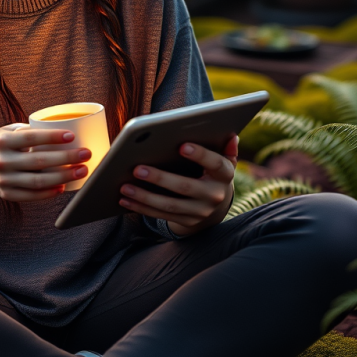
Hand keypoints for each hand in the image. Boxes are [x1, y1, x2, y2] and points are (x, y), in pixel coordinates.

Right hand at [0, 122, 91, 202]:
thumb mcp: (8, 131)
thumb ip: (30, 131)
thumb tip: (63, 127)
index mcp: (3, 141)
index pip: (31, 137)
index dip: (52, 137)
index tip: (72, 135)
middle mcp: (2, 160)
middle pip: (39, 161)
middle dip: (66, 158)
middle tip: (86, 154)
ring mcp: (4, 179)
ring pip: (38, 181)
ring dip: (64, 177)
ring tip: (81, 171)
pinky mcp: (6, 193)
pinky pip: (31, 196)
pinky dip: (49, 193)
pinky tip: (63, 186)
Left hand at [118, 134, 238, 236]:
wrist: (216, 206)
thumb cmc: (212, 173)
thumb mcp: (222, 160)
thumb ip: (225, 148)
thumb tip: (231, 135)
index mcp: (224, 174)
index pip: (215, 164)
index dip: (200, 155)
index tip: (181, 146)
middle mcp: (215, 195)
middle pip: (185, 187)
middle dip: (159, 178)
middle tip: (137, 168)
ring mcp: (200, 211)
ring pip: (169, 205)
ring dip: (145, 197)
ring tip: (124, 187)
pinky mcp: (187, 221)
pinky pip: (161, 215)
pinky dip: (142, 208)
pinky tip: (125, 200)